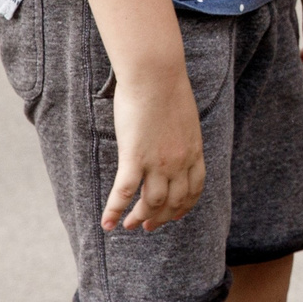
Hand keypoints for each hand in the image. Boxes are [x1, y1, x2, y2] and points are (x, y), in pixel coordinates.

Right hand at [103, 70, 205, 232]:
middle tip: (148, 226)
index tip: (175, 216)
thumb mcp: (185, 117)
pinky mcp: (135, 157)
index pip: (194, 189)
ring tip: (130, 226)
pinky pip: (125, 192)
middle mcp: (179, 162)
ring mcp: (158, 162)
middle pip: (174, 202)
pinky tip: (107, 223)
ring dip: (140, 218)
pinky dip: (115, 211)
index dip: (184, 207)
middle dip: (162, 218)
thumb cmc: (167, 87)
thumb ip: (182, 134)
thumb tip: (174, 138)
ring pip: (152, 203)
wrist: (156, 75)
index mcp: (194, 151)